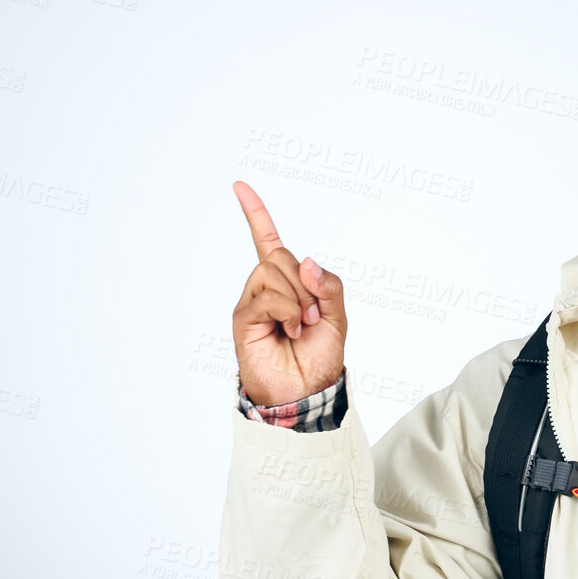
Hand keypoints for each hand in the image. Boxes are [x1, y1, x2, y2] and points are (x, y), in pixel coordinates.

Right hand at [231, 181, 347, 405]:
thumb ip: (329, 287)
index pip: (268, 240)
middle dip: (305, 283)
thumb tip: (308, 262)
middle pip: (279, 256)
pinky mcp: (244, 319)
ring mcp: (253, 303)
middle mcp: (266, 289)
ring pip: (271, 271)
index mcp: (289, 283)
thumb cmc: (319, 358)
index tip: (239, 186)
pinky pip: (266, 296)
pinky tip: (291, 330)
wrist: (306, 392)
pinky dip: (286, 310)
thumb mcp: (338, 317)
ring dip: (297, 298)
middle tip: (314, 316)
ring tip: (302, 326)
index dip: (256, 213)